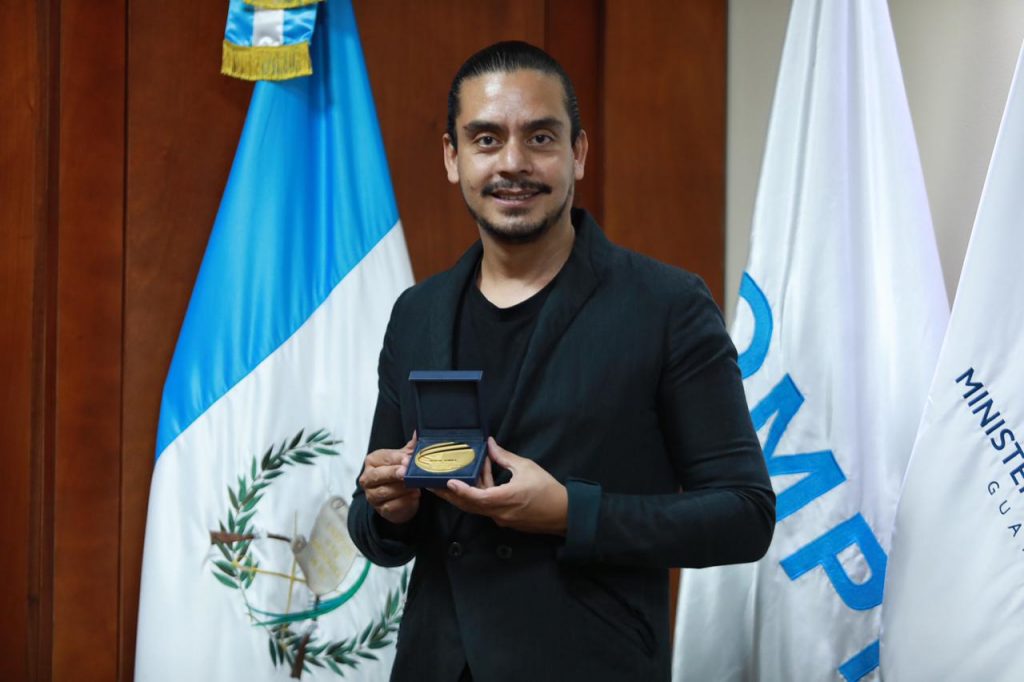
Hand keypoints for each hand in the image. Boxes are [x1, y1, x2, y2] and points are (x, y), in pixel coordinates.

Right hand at [359, 433, 419, 524]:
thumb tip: (417, 433)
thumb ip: (410, 448)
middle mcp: (367, 478)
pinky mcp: (381, 510)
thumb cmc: (398, 473)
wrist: (399, 497)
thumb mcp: (404, 458)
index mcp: (372, 461)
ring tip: (415, 486)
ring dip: (401, 489)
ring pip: (384, 491)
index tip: (408, 459)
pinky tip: (414, 497)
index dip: (397, 459)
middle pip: (378, 476)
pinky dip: (404, 501)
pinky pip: (391, 506)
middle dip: (393, 473)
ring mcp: (372, 495)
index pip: (384, 458)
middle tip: (406, 473)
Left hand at [432, 437, 567, 535]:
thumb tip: (490, 444)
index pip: (476, 497)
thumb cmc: (547, 489)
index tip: (448, 483)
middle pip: (469, 505)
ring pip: (477, 506)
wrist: (563, 513)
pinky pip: (486, 508)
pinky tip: (478, 481)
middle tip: (434, 486)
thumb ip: (504, 457)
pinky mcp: (505, 520)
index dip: (461, 490)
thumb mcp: (526, 468)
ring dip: (465, 493)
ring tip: (451, 480)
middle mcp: (499, 512)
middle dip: (451, 495)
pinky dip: (478, 496)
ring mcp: (501, 518)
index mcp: (504, 499)